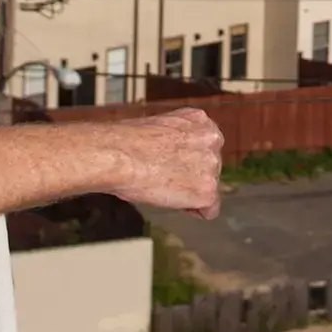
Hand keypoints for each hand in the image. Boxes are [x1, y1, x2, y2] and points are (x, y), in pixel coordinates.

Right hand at [107, 107, 224, 218]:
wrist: (118, 156)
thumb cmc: (126, 143)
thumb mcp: (159, 126)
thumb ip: (177, 138)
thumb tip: (174, 153)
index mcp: (200, 120)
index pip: (206, 147)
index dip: (188, 161)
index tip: (173, 165)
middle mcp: (212, 139)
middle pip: (209, 167)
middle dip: (191, 176)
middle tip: (164, 178)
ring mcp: (212, 165)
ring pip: (208, 188)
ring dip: (190, 192)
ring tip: (163, 187)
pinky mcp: (207, 191)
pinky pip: (209, 210)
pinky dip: (194, 211)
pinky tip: (174, 203)